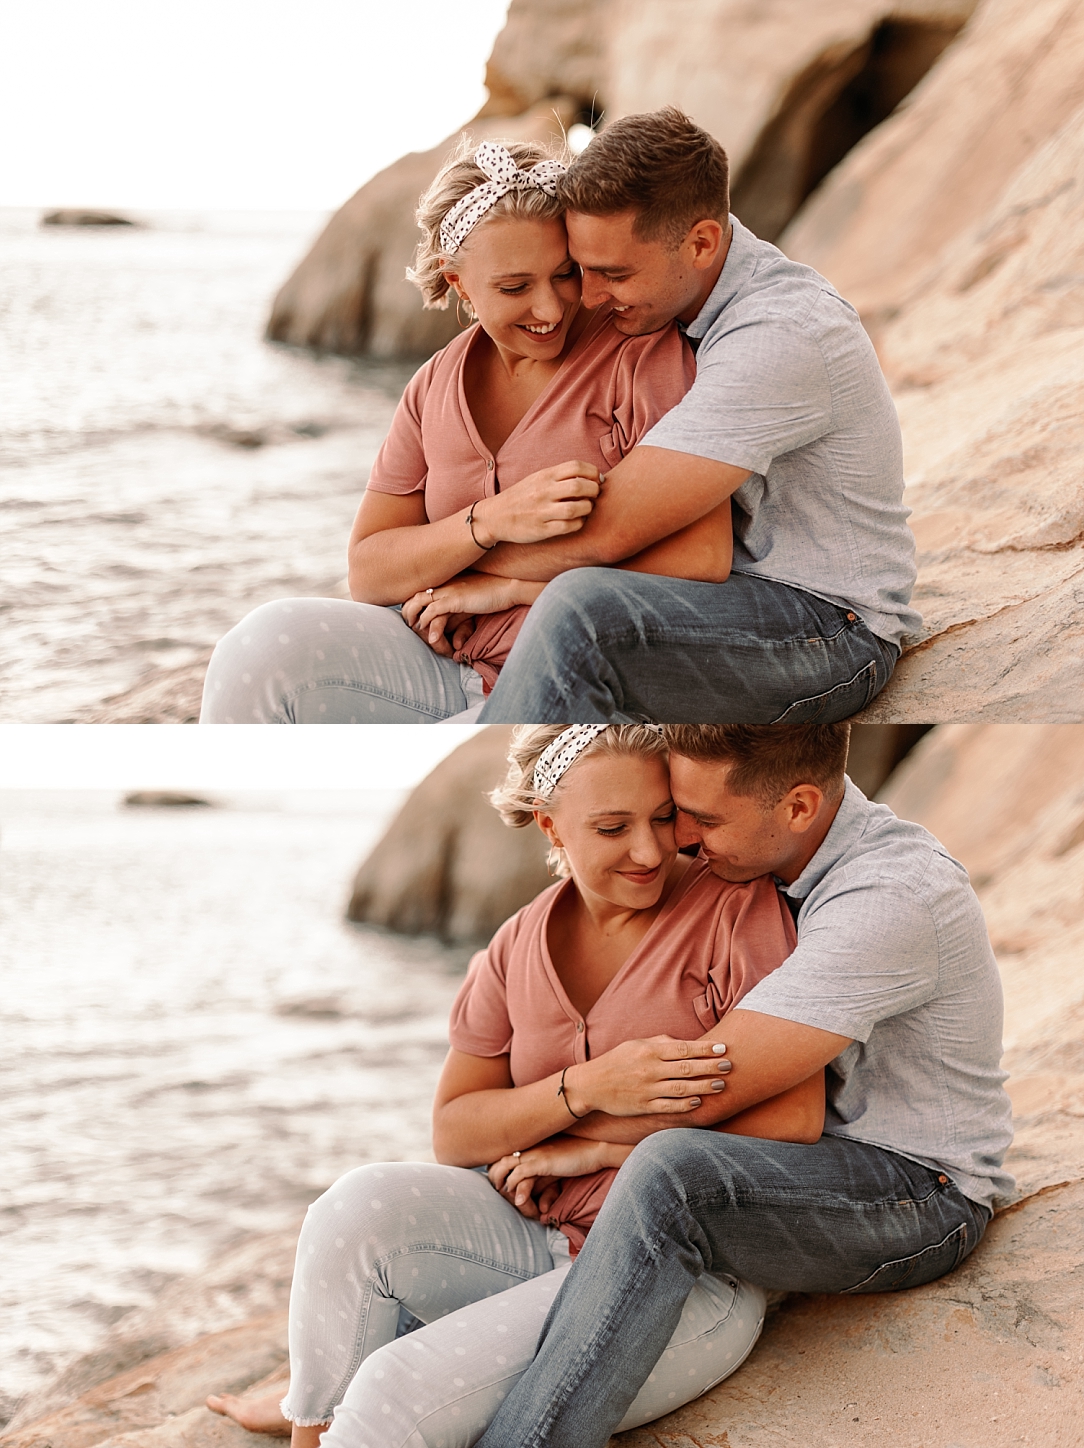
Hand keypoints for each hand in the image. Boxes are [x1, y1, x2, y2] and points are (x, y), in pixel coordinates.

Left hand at [401, 576, 543, 650]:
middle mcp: (443, 584)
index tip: (412, 620)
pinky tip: (429, 635)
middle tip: (410, 628)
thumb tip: (448, 632)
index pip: (419, 593)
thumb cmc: (491, 596)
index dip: (411, 606)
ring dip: (414, 620)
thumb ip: (455, 614)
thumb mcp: (468, 604)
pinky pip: (433, 611)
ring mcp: (447, 590)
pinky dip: (427, 623)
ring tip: (415, 631)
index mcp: (444, 583)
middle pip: (413, 596)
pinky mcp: (455, 599)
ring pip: (419, 604)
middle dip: (407, 613)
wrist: (508, 588)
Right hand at [471, 462, 601, 546]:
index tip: (596, 480)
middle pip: (580, 486)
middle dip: (594, 490)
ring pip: (576, 508)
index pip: (576, 466)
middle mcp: (543, 491)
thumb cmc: (521, 497)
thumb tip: (591, 476)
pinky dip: (579, 523)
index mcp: (544, 475)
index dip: (593, 472)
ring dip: (588, 508)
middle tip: (594, 495)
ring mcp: (542, 511)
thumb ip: (560, 476)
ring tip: (586, 509)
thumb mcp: (537, 479)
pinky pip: (568, 526)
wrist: (495, 517)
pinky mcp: (541, 529)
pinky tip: (578, 521)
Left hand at [489, 1136, 622, 1208]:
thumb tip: (528, 1200)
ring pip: (504, 1168)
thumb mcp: (551, 1171)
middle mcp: (527, 1147)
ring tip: (507, 1199)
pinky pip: (519, 1175)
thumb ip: (538, 1182)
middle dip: (494, 1180)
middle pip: (497, 1161)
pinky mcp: (542, 1162)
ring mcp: (533, 1153)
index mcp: (527, 1146)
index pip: (500, 1157)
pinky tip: (519, 1201)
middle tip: (501, 1196)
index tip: (500, 1188)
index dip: (495, 1173)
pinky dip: (515, 1188)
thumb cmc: (575, 1160)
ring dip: (503, 1187)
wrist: (595, 1150)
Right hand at [569, 1036, 732, 1117]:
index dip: (705, 1049)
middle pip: (687, 1068)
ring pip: (682, 1088)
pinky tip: (698, 1102)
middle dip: (710, 1067)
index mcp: (648, 1050)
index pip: (683, 1048)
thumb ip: (661, 1042)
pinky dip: (685, 1105)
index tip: (722, 1048)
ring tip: (721, 1085)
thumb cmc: (617, 1061)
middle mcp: (649, 1069)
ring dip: (704, 1086)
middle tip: (729, 1066)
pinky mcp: (643, 1106)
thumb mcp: (636, 1044)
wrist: (592, 1085)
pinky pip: (669, 1106)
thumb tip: (685, 1043)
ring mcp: (647, 1089)